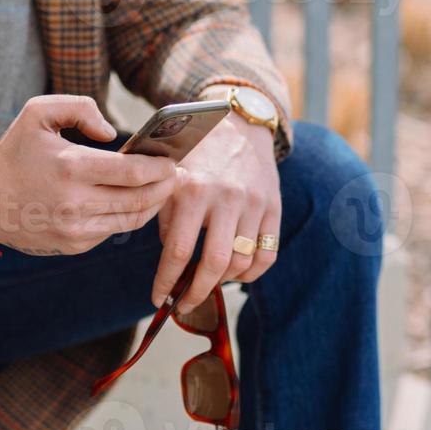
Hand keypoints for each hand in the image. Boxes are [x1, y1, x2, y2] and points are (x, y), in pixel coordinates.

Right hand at [0, 96, 176, 255]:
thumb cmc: (15, 151)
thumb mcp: (38, 113)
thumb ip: (79, 108)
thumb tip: (111, 133)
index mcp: (71, 167)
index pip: (133, 172)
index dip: (160, 168)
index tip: (172, 161)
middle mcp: (76, 202)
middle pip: (141, 198)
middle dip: (166, 187)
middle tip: (177, 175)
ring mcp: (76, 228)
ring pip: (133, 219)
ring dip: (154, 204)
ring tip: (164, 188)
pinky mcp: (75, 245)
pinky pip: (114, 230)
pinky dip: (130, 216)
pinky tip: (136, 202)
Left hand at [151, 108, 279, 311]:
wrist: (238, 124)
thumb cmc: (195, 153)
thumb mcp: (169, 177)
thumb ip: (163, 214)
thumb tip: (168, 261)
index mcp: (192, 189)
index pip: (177, 251)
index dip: (166, 282)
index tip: (158, 299)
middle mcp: (225, 197)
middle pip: (214, 263)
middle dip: (196, 293)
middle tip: (183, 305)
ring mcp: (253, 203)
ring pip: (241, 262)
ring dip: (222, 282)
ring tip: (207, 284)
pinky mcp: (273, 207)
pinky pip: (267, 255)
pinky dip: (251, 274)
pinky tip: (234, 275)